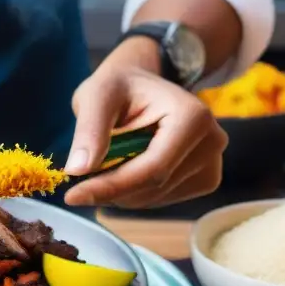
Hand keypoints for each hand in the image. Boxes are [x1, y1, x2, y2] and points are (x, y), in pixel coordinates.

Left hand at [63, 64, 227, 208]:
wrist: (141, 86)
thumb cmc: (119, 85)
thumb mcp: (97, 95)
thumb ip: (89, 129)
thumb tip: (78, 170)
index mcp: (193, 116)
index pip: (152, 169)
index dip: (110, 187)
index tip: (72, 196)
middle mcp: (212, 142)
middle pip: (153, 187)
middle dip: (110, 189)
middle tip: (79, 178)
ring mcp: (212, 163)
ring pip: (154, 198)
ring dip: (119, 192)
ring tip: (104, 163)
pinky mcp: (205, 179)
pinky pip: (161, 200)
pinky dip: (133, 193)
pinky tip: (124, 168)